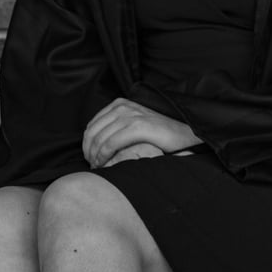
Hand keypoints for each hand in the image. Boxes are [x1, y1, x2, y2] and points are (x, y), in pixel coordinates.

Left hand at [82, 98, 200, 167]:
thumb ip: (117, 126)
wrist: (184, 133)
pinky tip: (105, 164)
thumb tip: (95, 142)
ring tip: (98, 167)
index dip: (87, 144)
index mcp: (120, 104)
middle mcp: (123, 106)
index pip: (92, 125)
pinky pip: (111, 143)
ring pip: (99, 138)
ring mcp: (131, 115)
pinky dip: (103, 156)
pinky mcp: (138, 126)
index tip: (91, 158)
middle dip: (88, 151)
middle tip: (93, 165)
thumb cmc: (158, 134)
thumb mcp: (134, 123)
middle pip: (92, 132)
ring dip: (94, 156)